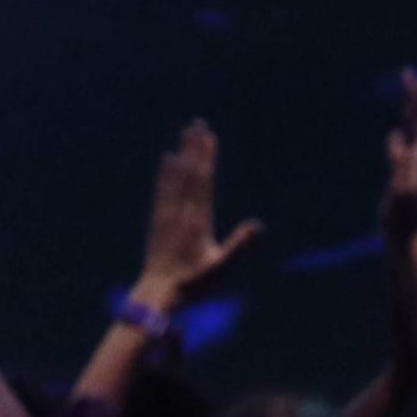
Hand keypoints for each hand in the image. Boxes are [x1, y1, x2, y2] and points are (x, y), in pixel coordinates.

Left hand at [131, 120, 265, 313]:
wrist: (157, 293)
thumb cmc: (192, 284)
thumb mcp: (221, 268)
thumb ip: (239, 246)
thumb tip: (258, 226)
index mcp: (196, 220)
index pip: (202, 181)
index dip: (206, 158)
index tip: (209, 137)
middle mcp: (180, 212)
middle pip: (189, 174)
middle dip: (194, 148)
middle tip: (197, 123)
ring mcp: (167, 215)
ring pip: (175, 178)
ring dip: (182, 155)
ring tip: (185, 135)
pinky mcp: (158, 221)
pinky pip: (163, 190)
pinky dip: (166, 173)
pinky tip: (166, 161)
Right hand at [383, 68, 416, 236]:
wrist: (406, 233)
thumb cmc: (401, 213)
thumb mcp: (399, 188)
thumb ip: (399, 163)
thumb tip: (395, 136)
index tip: (416, 79)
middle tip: (408, 73)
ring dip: (412, 108)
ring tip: (406, 90)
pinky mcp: (409, 170)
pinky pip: (409, 142)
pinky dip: (404, 127)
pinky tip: (399, 125)